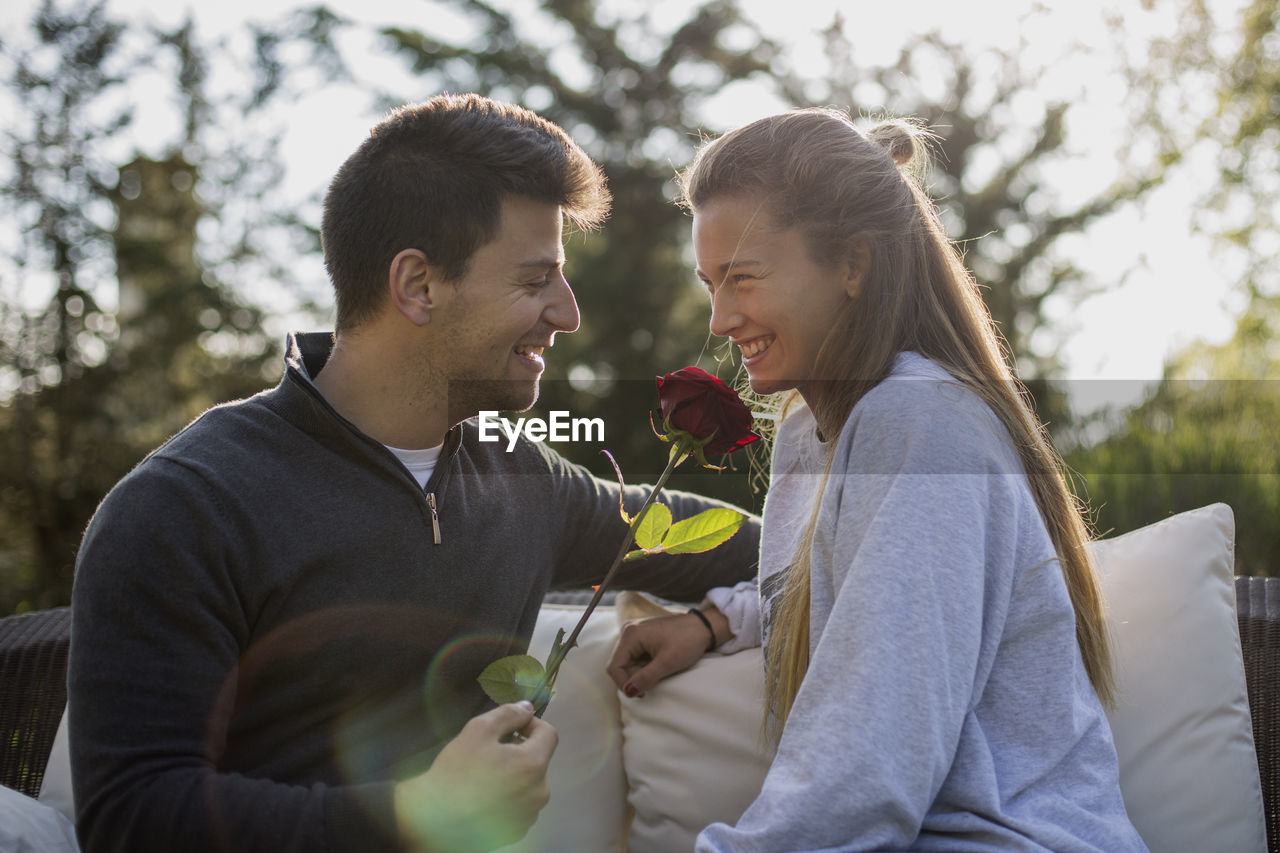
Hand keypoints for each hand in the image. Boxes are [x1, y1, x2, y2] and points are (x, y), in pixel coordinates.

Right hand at [394, 701, 557, 852]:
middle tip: (490, 754)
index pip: (549, 734)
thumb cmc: (457, 772)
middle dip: (519, 752)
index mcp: (534, 765)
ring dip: (514, 776)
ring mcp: (529, 815)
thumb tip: (528, 708)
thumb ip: (508, 714)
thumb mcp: (479, 731)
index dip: (531, 724)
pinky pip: (520, 806)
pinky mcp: (518, 832)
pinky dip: (508, 798)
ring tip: (485, 778)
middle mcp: (539, 792)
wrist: (435, 820)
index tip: (510, 728)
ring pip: (529, 784)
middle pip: (538, 760)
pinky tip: (485, 798)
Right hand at [606, 609, 723, 697]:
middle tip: (652, 685)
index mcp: (631, 635)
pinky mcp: (644, 638)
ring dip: (641, 674)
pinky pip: (637, 658)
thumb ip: (645, 678)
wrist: (704, 627)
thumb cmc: (688, 641)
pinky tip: (660, 668)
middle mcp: (629, 632)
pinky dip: (646, 667)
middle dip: (634, 679)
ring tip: (659, 674)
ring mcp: (636, 634)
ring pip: (629, 663)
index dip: (624, 684)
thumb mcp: (667, 663)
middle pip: (620, 665)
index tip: (640, 694)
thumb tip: (629, 692)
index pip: (614, 666)